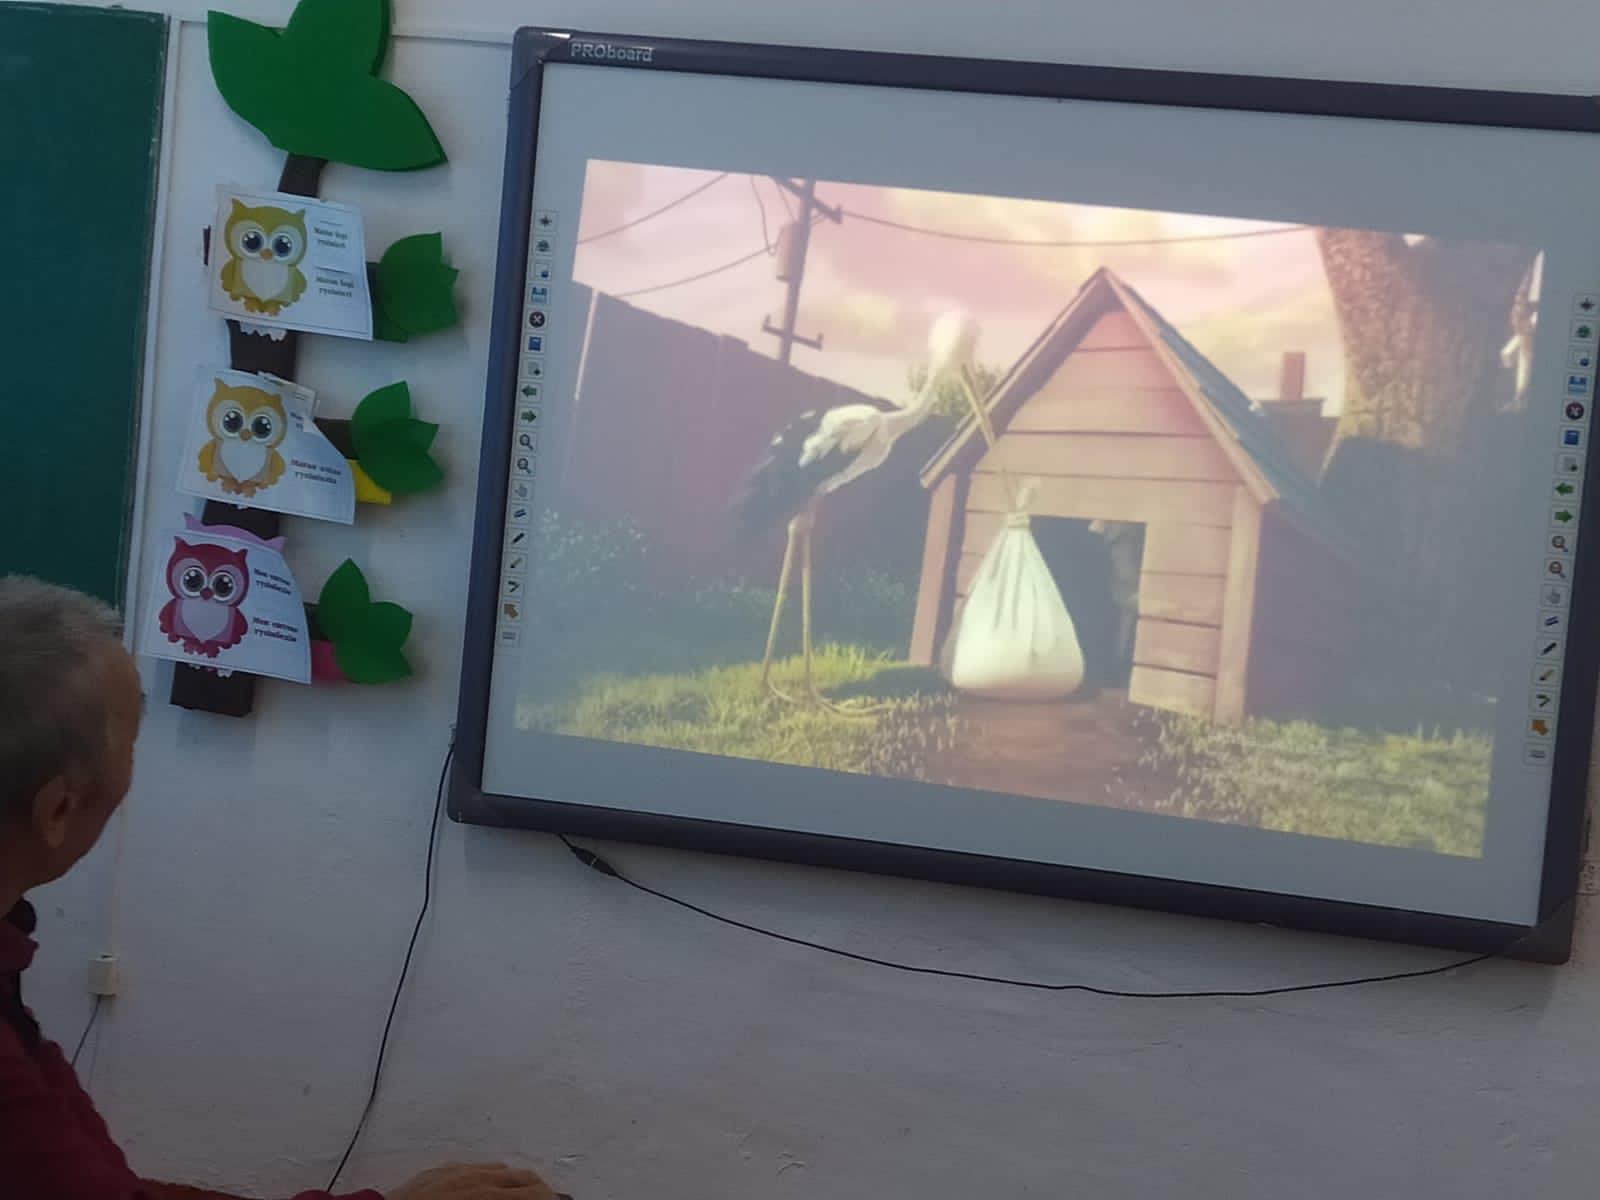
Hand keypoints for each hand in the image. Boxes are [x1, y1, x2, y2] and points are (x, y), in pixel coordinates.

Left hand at [388, 1162, 560, 1199]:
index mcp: (489, 1195)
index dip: (550, 1198)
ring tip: (515, 1197)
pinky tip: (485, 1189)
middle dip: (540, 1190)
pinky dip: (489, 1177)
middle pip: (525, 1177)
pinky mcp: (441, 1169)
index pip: (535, 1192)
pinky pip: (476, 1166)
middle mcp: (478, 1178)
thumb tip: (524, 1199)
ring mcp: (459, 1170)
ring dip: (515, 1183)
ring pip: (502, 1169)